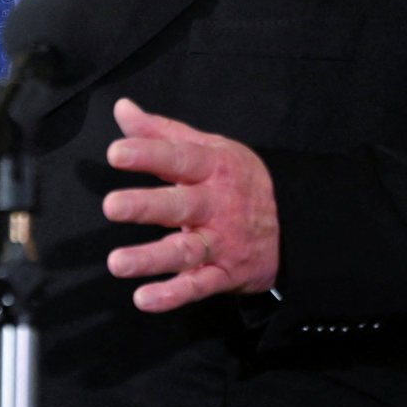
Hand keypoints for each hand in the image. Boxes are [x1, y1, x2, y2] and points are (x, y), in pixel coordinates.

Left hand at [101, 99, 279, 310]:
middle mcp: (217, 206)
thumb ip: (161, 132)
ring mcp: (222, 242)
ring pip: (186, 251)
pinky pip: (197, 287)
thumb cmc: (237, 180)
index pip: (179, 158)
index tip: (116, 152)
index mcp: (213, 168)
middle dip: (146, 206)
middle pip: (181, 205)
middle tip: (112, 206)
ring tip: (117, 263)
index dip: (148, 154)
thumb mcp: (208, 148)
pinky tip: (144, 299)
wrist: (294, 224)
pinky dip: (172, 295)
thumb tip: (121, 108)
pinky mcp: (223, 274)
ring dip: (151, 259)